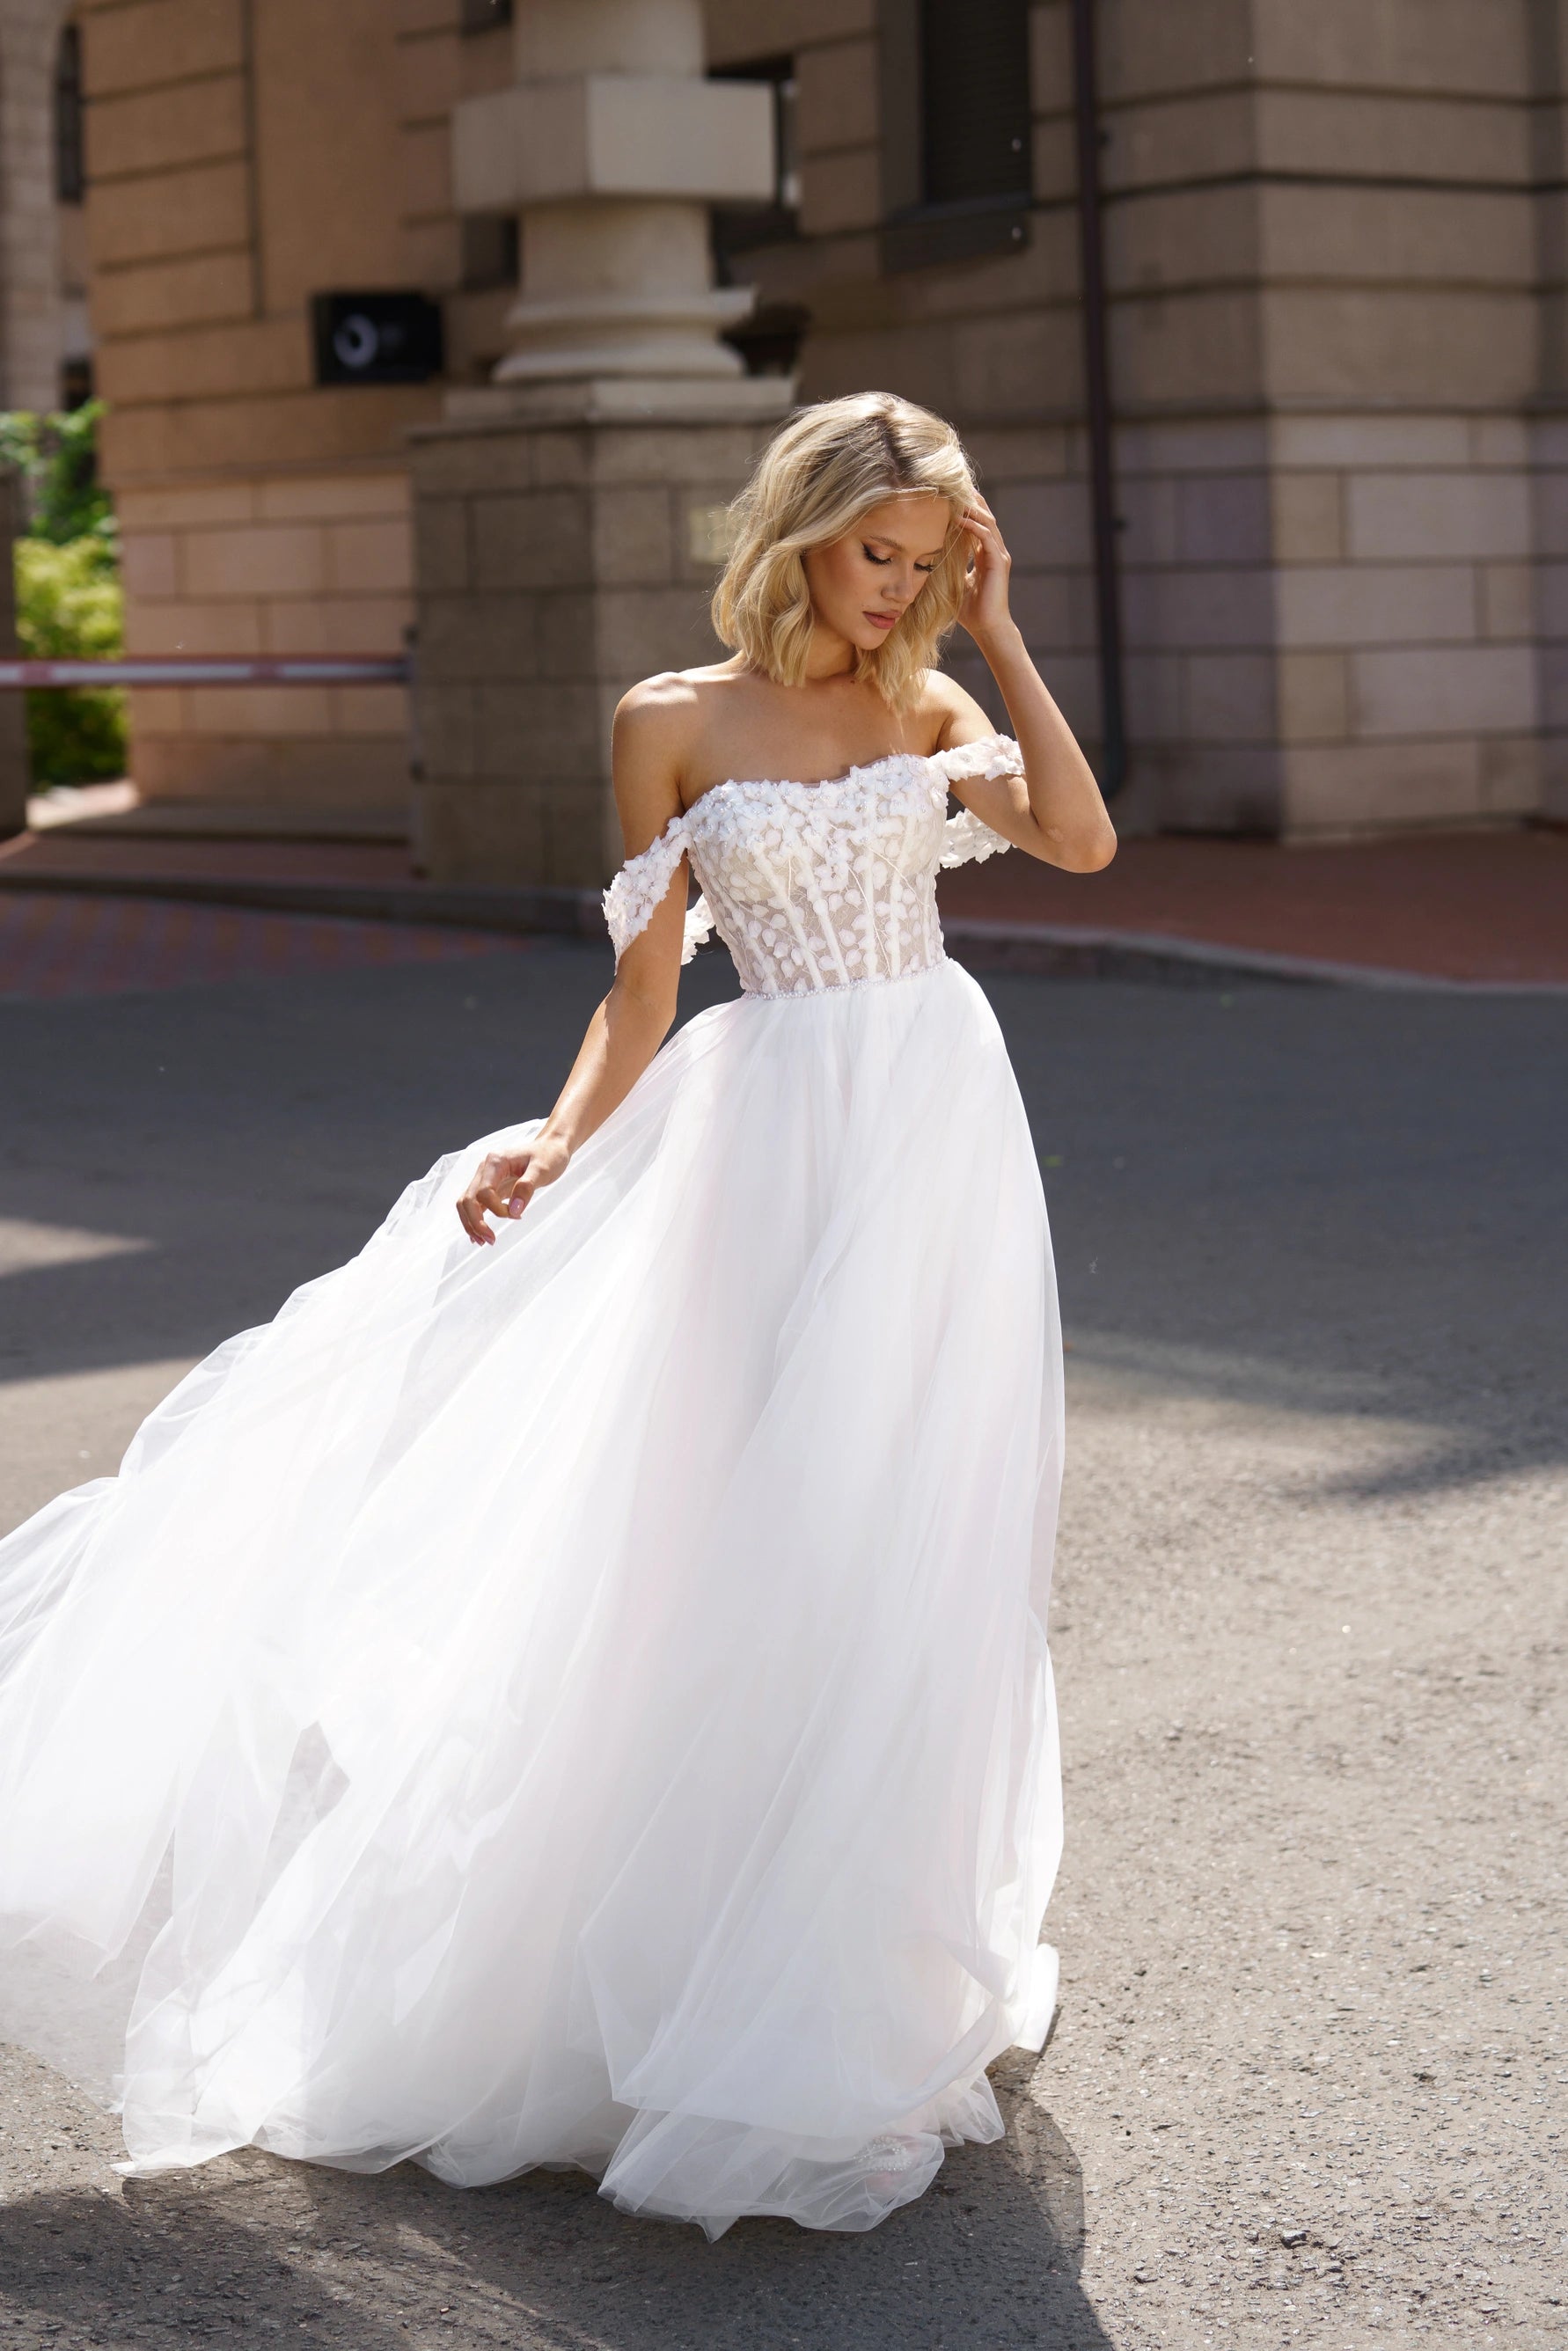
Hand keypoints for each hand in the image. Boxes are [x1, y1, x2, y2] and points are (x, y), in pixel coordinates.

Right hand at [456, 1135, 569, 1245]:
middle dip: (476, 1222)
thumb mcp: (543, 1170)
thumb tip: (513, 1211)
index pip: (484, 1191)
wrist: (550, 1148)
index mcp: (495, 1161)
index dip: (496, 1209)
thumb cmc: (548, 1156)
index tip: (517, 1216)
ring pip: (465, 1203)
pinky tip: (479, 1235)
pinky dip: (474, 1220)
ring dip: (471, 1224)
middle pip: (468, 1199)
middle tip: (491, 1241)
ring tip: (483, 1242)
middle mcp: (485, 1169)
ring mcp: (484, 1178)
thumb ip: (526, 1188)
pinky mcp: (489, 1187)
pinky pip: (474, 1205)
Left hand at [955, 496, 1014, 645]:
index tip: (948, 495)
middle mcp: (994, 550)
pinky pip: (986, 537)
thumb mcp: (955, 583)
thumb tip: (928, 561)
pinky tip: (959, 518)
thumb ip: (949, 568)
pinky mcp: (999, 562)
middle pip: (984, 515)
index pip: (977, 522)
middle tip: (953, 484)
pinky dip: (973, 525)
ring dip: (972, 508)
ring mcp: (999, 555)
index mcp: (985, 553)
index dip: (966, 508)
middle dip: (970, 500)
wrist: (987, 628)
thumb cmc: (971, 610)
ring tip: (956, 495)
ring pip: (987, 522)